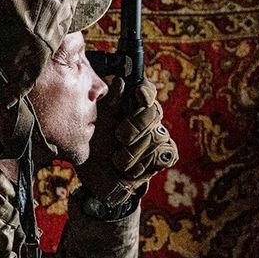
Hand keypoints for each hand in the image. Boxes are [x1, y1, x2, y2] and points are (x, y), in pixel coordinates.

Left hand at [82, 77, 177, 209]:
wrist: (94, 176)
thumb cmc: (92, 143)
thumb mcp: (94, 121)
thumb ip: (107, 101)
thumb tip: (120, 81)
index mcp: (129, 106)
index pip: (146, 91)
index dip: (145, 91)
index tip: (138, 93)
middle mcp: (147, 119)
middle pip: (154, 113)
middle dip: (136, 125)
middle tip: (119, 136)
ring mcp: (156, 137)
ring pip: (157, 136)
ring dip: (135, 151)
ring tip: (118, 161)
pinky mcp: (161, 157)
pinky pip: (165, 154)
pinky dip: (146, 163)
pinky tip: (132, 170)